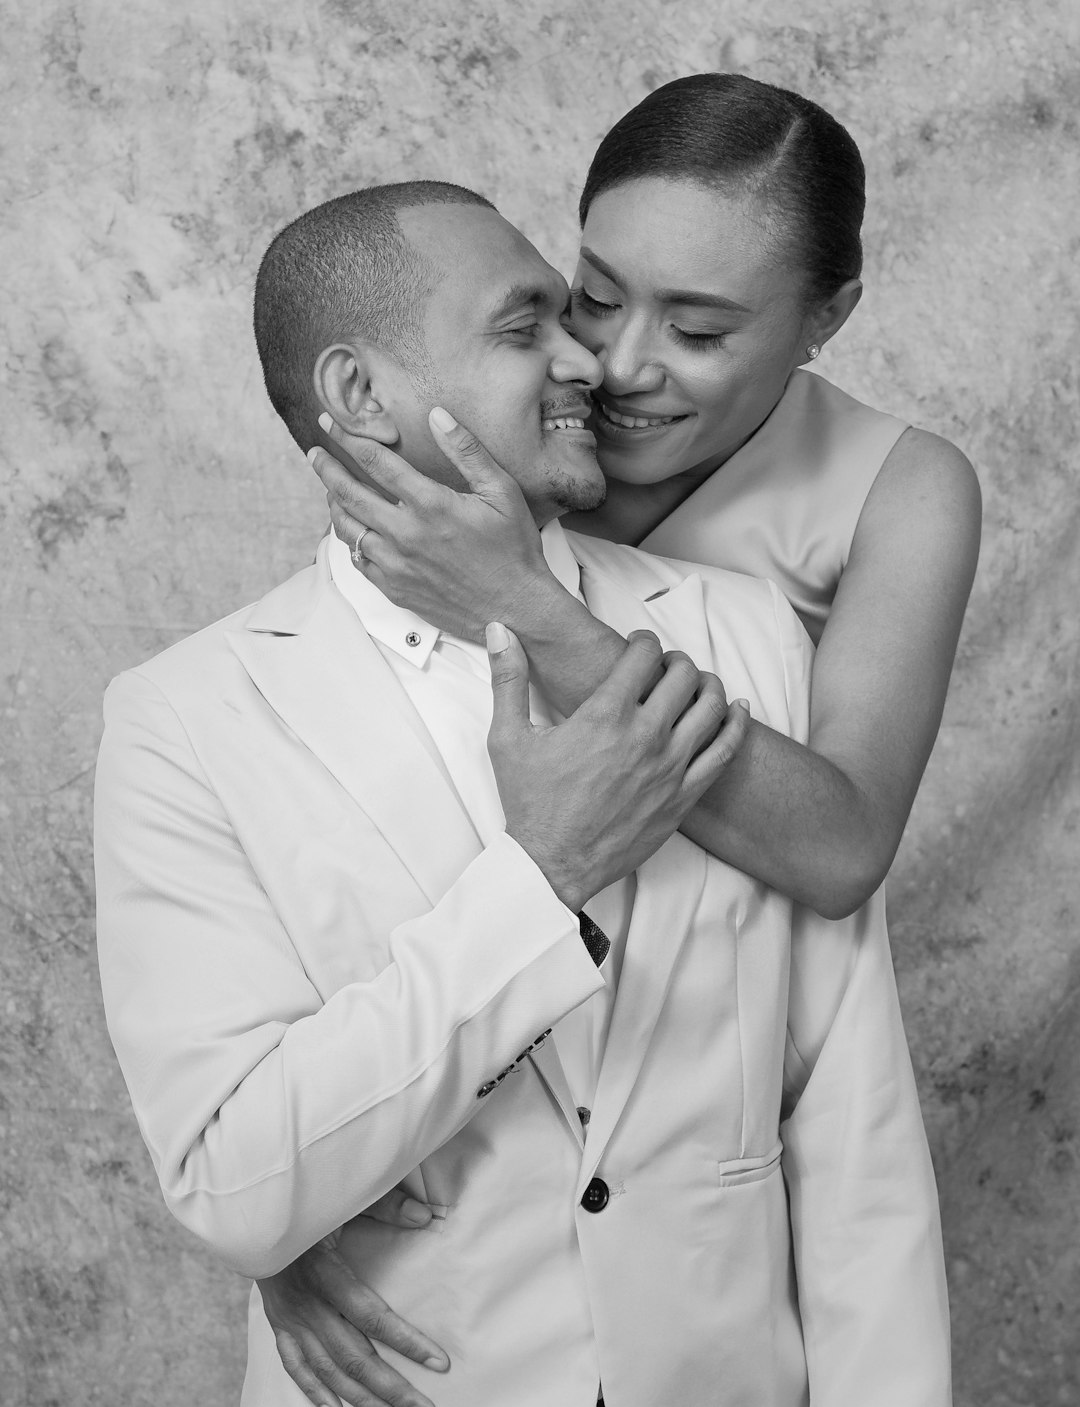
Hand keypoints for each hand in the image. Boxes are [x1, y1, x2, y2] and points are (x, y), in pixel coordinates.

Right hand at [258, 1219, 449, 1406]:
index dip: (407, 1342)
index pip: (372, 1317)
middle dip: (392, 1387)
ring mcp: (290, 1320)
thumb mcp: (343, 1200)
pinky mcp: (279, 1325)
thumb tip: (426, 1214)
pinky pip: (297, 1367)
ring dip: (362, 1398)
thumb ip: (386, 1205)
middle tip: (424, 1406)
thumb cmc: (304, 1204)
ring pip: (329, 1371)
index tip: (438, 1362)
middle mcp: (307, 1305)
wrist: (253, 1214)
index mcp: (325, 1273)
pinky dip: (316, 1393)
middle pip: (354, 1357)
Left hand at [308, 408, 550, 642]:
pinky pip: (357, 561)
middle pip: (349, 493)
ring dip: (333, 503)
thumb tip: (438, 415)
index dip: (349, 438)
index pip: (375, 461)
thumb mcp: (502, 492)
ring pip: (347, 528)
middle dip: (327, 467)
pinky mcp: (395, 589)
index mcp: (431, 505)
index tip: (332, 424)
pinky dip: (349, 540)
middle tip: (315, 452)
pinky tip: (352, 530)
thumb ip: (467, 451)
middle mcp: (406, 534)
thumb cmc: (513, 551)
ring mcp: (397, 565)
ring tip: (330, 489)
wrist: (516, 609)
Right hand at [486, 624, 748, 910]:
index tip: (637, 645)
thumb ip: (507, 678)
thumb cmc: (531, 803)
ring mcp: (670, 767)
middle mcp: (644, 736)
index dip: (643, 640)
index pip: (644, 654)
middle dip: (675, 661)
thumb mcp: (508, 738)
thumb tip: (499, 629)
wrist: (553, 865)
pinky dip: (736, 724)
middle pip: (684, 674)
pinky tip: (737, 710)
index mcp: (605, 715)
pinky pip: (725, 752)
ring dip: (707, 685)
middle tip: (663, 667)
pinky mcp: (683, 796)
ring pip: (711, 706)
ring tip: (694, 685)